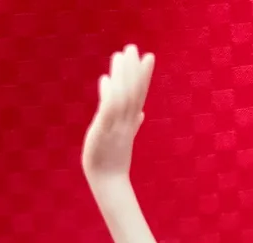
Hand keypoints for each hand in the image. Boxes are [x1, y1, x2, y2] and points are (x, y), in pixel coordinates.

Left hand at [82, 44, 154, 178]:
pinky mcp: (103, 134)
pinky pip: (108, 114)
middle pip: (132, 94)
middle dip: (133, 70)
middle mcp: (125, 124)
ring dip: (122, 76)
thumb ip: (132, 125)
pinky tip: (106, 80)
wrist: (109, 185)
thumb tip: (140, 114)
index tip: (149, 57)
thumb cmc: (113, 165)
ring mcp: (115, 129)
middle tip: (133, 47)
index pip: (139, 96)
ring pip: (122, 99)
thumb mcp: (123, 141)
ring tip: (120, 55)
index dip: (144, 76)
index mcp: (130, 123)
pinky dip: (109, 97)